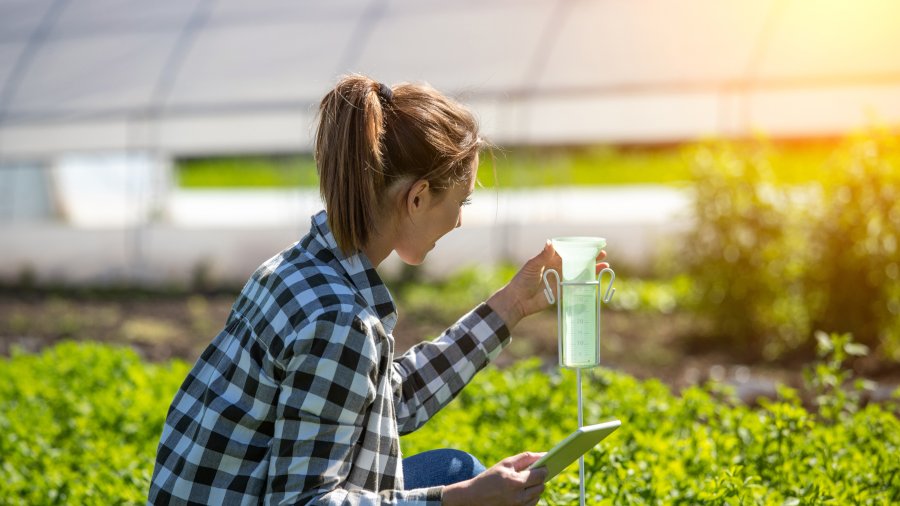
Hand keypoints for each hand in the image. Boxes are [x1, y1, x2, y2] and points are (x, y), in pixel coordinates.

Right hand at [441, 452, 547, 505]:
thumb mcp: (505, 464)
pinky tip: (522, 491)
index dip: (544, 469)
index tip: (546, 466)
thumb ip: (525, 458)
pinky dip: (530, 497)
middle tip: (534, 473)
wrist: (474, 497)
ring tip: (525, 482)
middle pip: (541, 486)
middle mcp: (518, 497)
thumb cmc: (490, 478)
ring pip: (538, 496)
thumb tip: (543, 455)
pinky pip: (532, 504)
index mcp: (515, 482)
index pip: (540, 475)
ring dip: (535, 488)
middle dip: (539, 479)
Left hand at [487, 240, 607, 329]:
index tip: (592, 244)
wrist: (518, 300)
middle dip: (591, 257)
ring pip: (580, 272)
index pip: (569, 250)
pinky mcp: (563, 291)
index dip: (581, 247)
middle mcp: (559, 268)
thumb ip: (543, 256)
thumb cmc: (522, 280)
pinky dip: (588, 283)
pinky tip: (597, 280)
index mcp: (552, 259)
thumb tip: (550, 243)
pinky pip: (577, 286)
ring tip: (605, 265)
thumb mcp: (532, 266)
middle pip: (578, 261)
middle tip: (603, 253)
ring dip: (592, 269)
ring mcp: (562, 279)